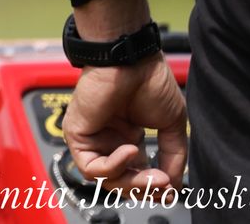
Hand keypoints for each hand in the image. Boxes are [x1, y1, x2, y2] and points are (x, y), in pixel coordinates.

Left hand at [63, 55, 187, 198]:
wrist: (132, 60)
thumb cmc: (148, 81)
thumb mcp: (171, 125)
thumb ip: (173, 156)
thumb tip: (173, 186)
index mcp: (127, 139)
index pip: (136, 176)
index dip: (153, 187)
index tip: (171, 190)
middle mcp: (108, 141)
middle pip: (121, 184)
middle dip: (145, 188)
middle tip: (164, 184)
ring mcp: (91, 139)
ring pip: (106, 180)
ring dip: (133, 182)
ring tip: (154, 174)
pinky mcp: (76, 135)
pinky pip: (91, 167)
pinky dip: (114, 167)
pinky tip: (132, 150)